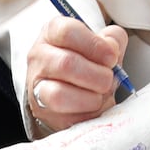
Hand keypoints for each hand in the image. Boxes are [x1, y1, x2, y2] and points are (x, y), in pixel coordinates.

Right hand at [26, 16, 128, 130]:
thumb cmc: (86, 62)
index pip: (68, 31)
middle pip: (66, 64)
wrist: (70, 90)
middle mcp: (40, 56)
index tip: (111, 57)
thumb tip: (113, 47)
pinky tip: (93, 107)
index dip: (95, 45)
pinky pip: (66, 118)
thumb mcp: (101, 44)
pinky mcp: (42, 111)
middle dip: (97, 75)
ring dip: (90, 98)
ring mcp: (36, 85)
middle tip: (109, 79)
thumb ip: (113, 39)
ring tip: (100, 95)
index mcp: (53, 32)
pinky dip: (87, 114)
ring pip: (59, 94)